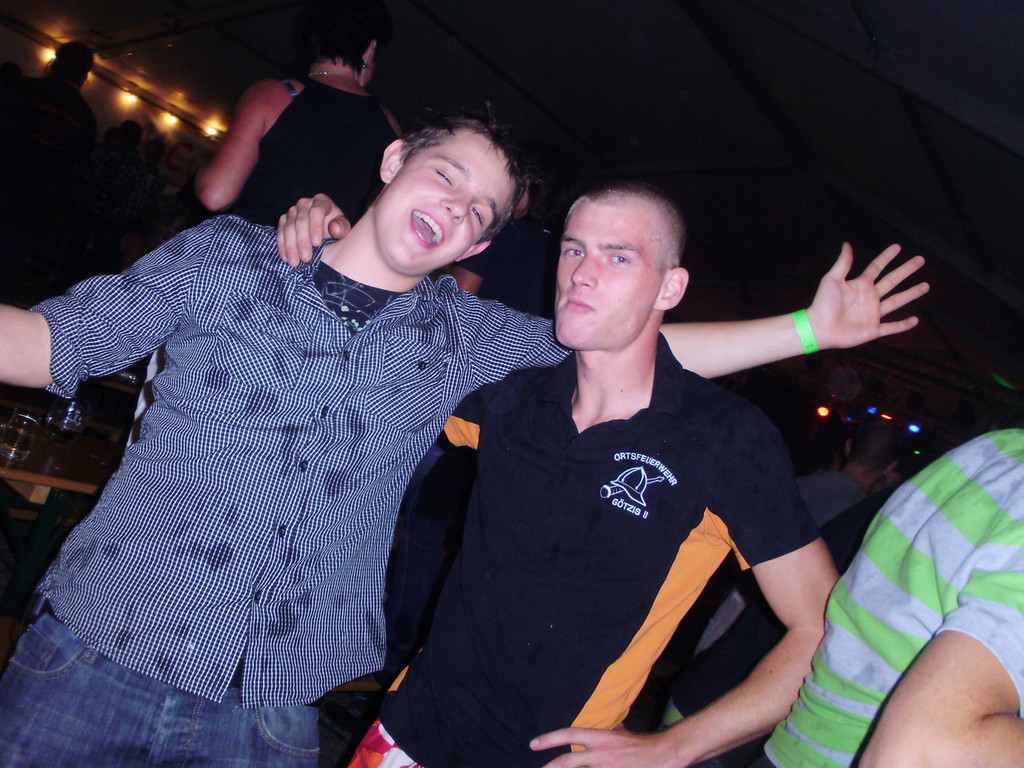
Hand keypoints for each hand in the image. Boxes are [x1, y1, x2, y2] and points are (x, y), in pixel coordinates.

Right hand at [275, 194, 350, 266]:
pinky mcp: (284, 220)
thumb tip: (334, 228)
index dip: (316, 227)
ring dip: (291, 246)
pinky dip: (282, 246)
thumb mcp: (343, 228)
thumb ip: (341, 227)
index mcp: (321, 201)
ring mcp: (292, 211)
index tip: (317, 243)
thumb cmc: (336, 228)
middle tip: (305, 258)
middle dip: (302, 241)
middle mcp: (305, 203)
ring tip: (295, 262)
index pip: (317, 211)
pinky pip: (280, 232)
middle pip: (301, 221)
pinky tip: (286, 258)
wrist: (325, 230)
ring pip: (289, 227)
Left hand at [531, 727, 679, 767]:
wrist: (661, 756)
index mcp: (600, 738)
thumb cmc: (640, 744)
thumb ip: (605, 733)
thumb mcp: (620, 733)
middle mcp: (600, 753)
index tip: (533, 744)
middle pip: (568, 761)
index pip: (570, 734)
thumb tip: (595, 729)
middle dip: (550, 767)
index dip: (550, 739)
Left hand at [806, 243, 928, 349]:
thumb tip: (846, 243)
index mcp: (861, 285)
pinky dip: (903, 325)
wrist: (819, 328)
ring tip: (925, 286)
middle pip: (892, 281)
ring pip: (896, 302)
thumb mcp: (832, 280)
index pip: (877, 268)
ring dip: (911, 294)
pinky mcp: (873, 329)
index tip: (898, 247)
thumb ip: (843, 263)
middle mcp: (870, 297)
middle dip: (906, 271)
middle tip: (920, 260)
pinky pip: (892, 327)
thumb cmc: (823, 303)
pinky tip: (916, 320)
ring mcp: (873, 313)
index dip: (886, 257)